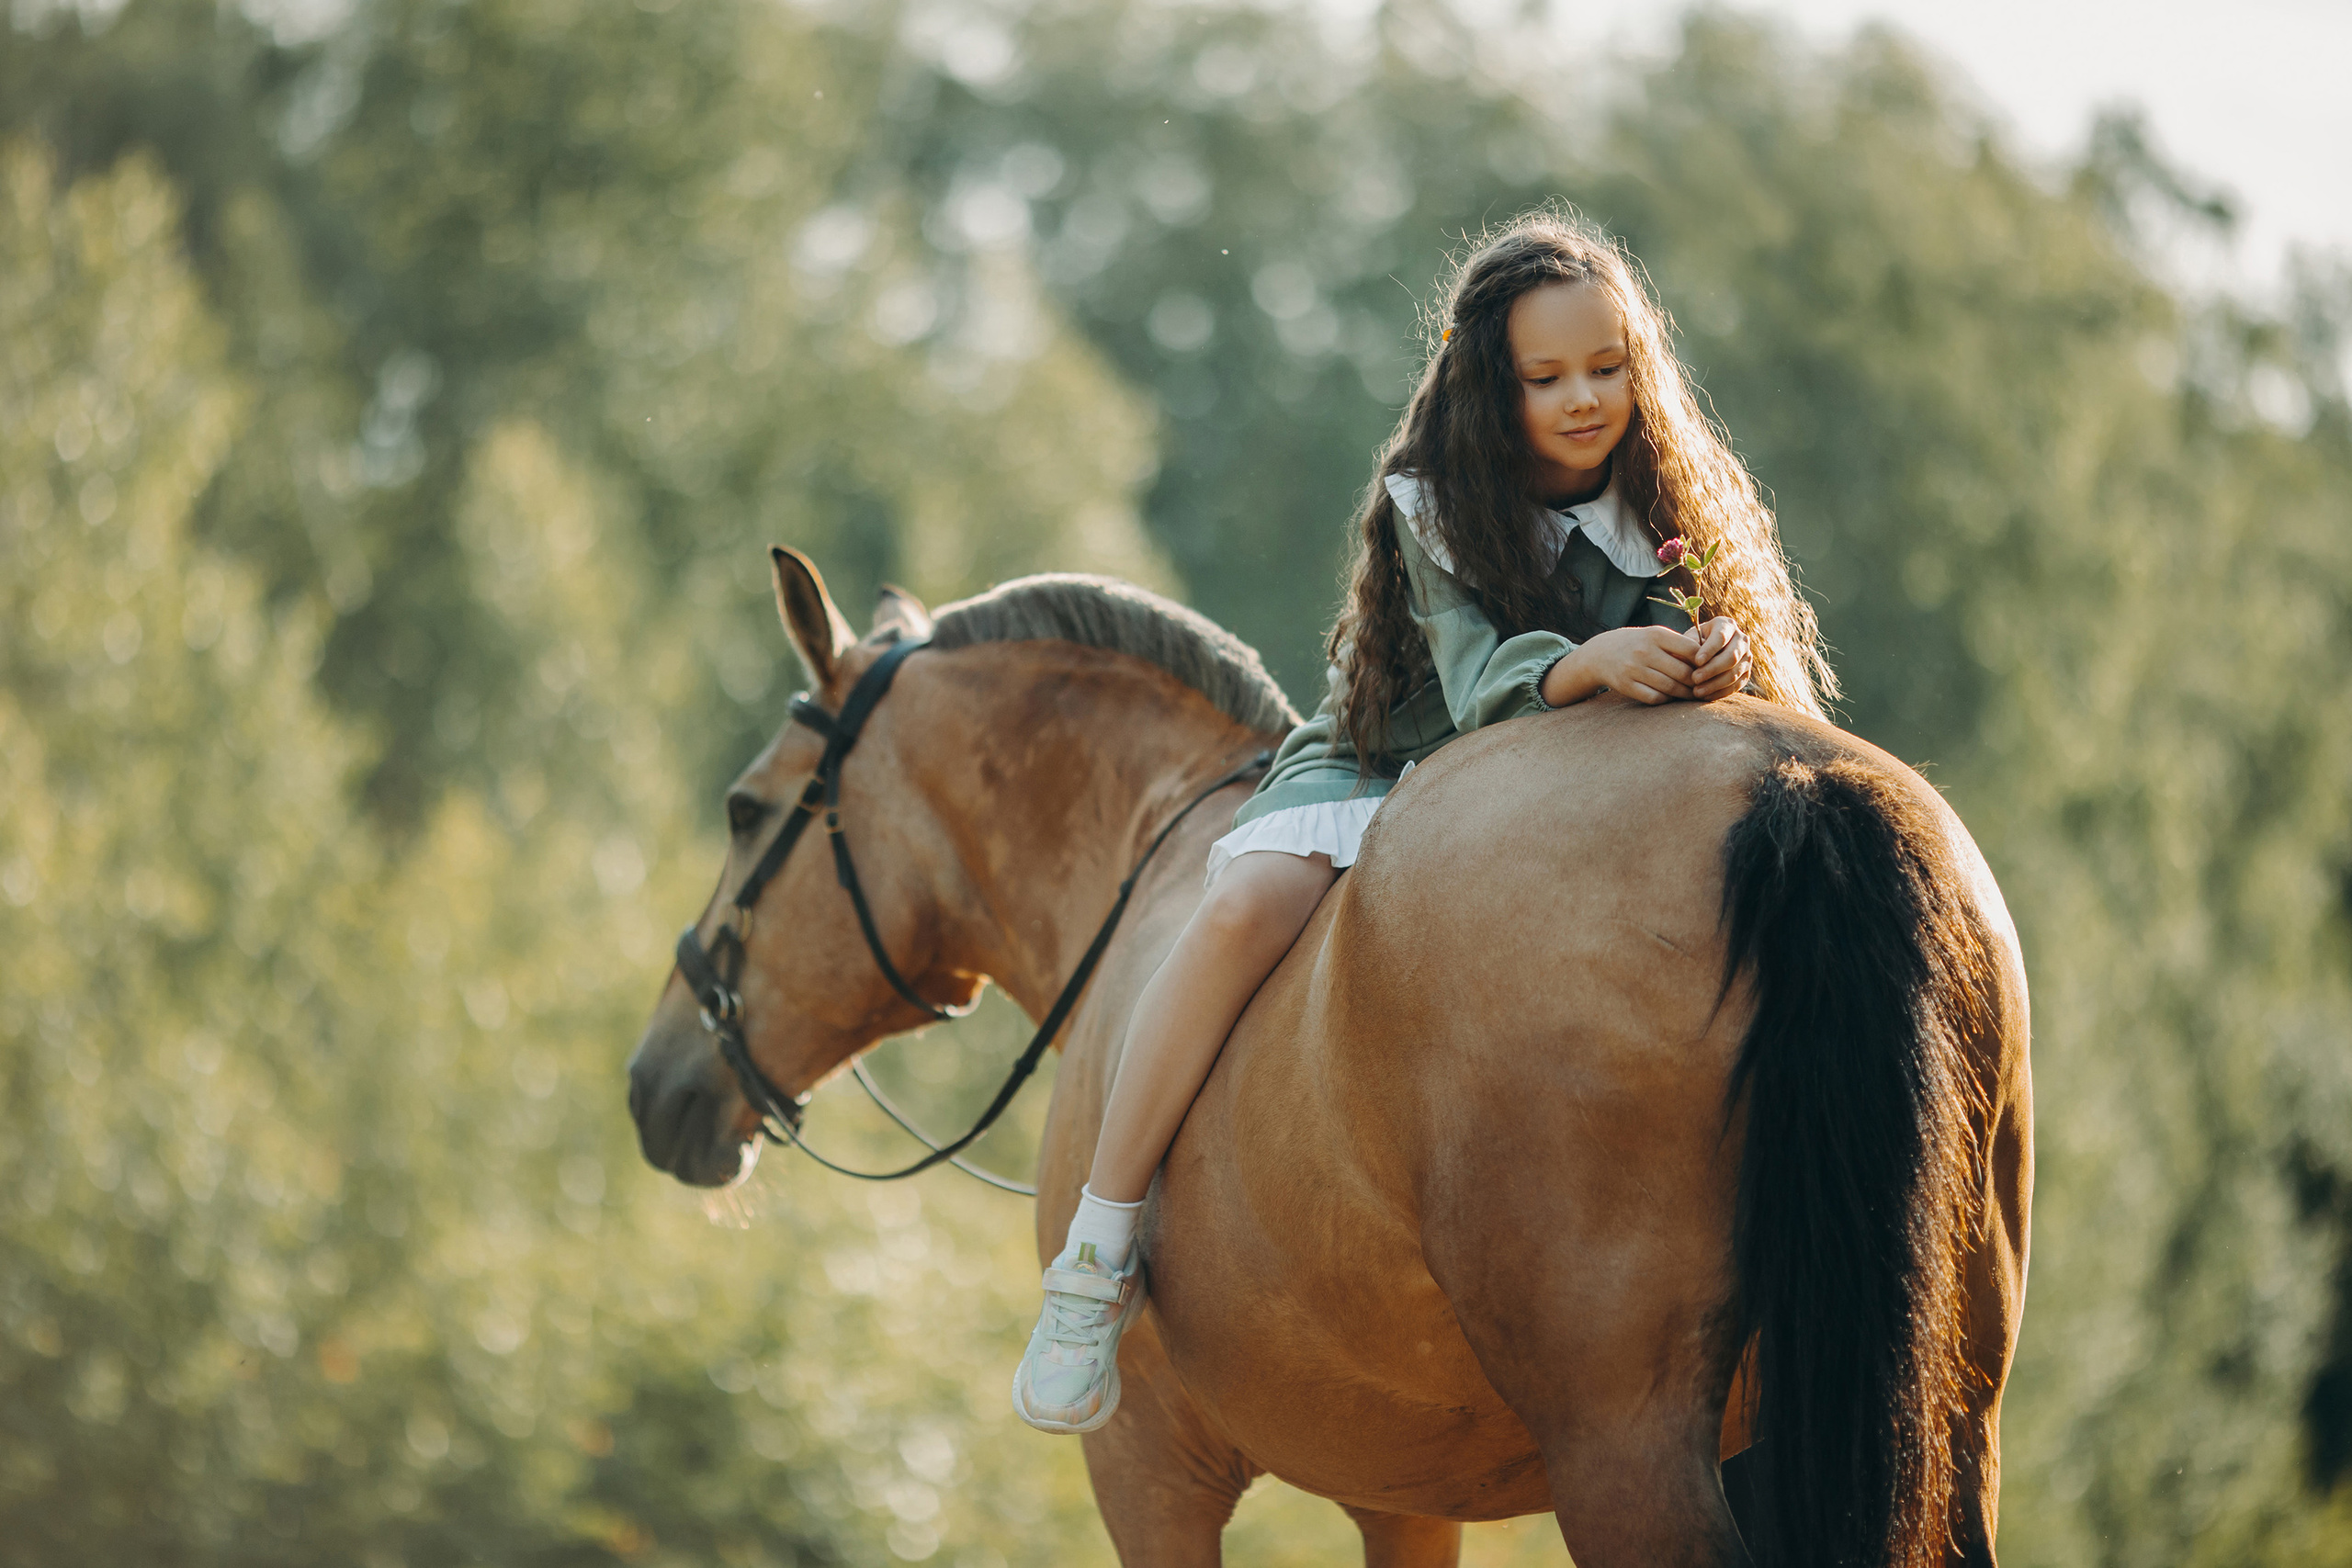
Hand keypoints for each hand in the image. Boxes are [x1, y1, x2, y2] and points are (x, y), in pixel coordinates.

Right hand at [1542, 625, 1696, 706]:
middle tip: (1704, 687)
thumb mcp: (1655, 636)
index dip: (1703, 662)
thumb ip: (1679, 645)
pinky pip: (1655, 697)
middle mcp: (1644, 651)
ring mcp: (1633, 669)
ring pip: (1670, 687)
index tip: (1708, 668)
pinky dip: (1666, 699)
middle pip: (1682, 672)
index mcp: (1655, 635)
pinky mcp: (1626, 685)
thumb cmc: (1638, 644)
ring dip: (1684, 694)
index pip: (1690, 650)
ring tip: (1692, 694)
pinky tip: (1671, 697)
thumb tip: (1709, 661)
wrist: (1601, 653)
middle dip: (1696, 682)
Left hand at [1688, 617, 1750, 700]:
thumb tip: (1686, 659)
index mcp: (1727, 625)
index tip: (1696, 661)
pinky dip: (1720, 692)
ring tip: (1696, 691)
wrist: (1704, 653)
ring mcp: (1746, 657)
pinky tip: (1705, 696)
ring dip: (1715, 684)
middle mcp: (1741, 639)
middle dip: (1712, 669)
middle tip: (1694, 679)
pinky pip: (1736, 685)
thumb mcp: (1688, 639)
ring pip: (1734, 673)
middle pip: (1732, 656)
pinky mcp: (1746, 673)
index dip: (1710, 650)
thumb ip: (1688, 646)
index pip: (1721, 637)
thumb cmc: (1692, 643)